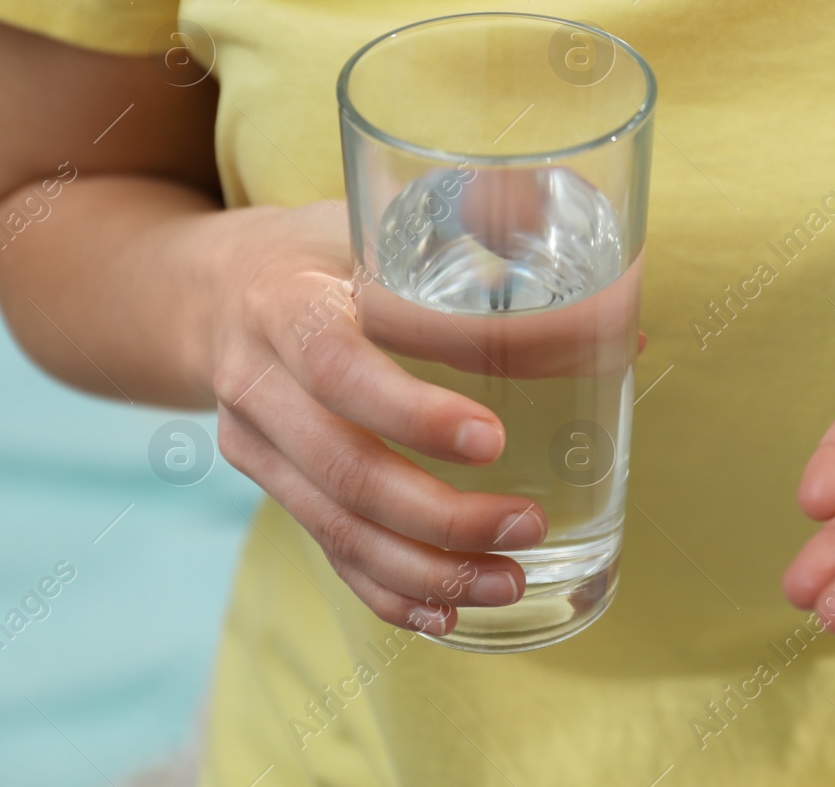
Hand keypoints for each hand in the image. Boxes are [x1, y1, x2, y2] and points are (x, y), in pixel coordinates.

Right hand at [207, 200, 564, 635]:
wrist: (214, 286)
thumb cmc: (332, 246)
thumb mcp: (386, 219)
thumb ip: (490, 245)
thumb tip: (620, 320)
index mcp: (288, 299)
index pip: (340, 363)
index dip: (413, 411)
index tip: (494, 440)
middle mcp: (258, 375)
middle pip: (341, 464)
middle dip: (439, 511)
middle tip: (529, 525)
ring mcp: (256, 438)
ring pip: (334, 522)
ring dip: (426, 567)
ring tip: (509, 581)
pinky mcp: (267, 480)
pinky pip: (324, 548)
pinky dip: (386, 589)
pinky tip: (445, 616)